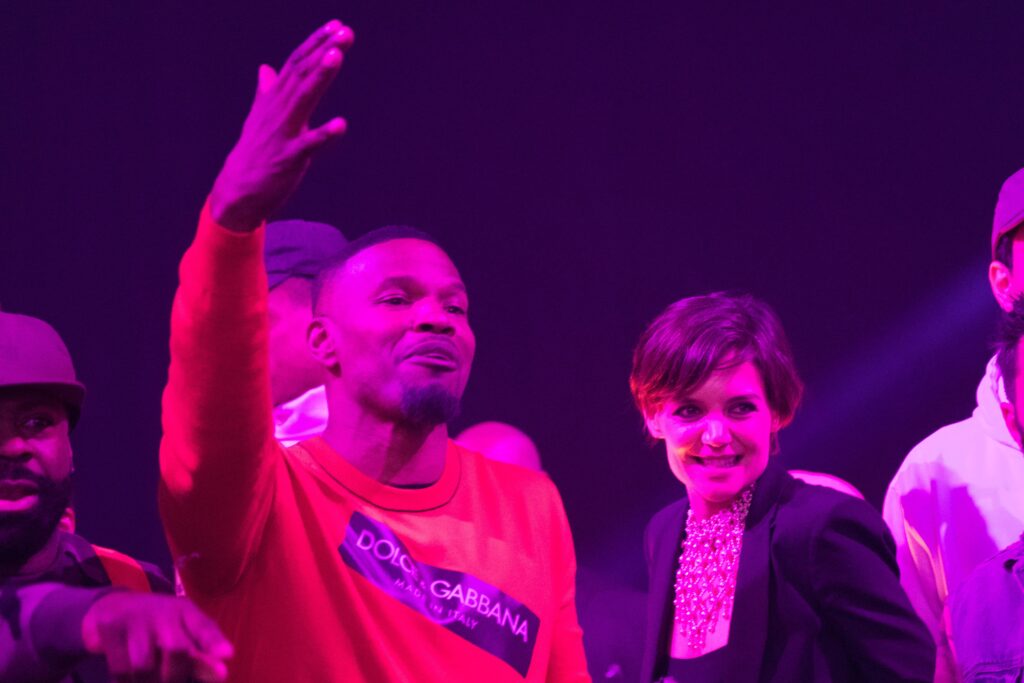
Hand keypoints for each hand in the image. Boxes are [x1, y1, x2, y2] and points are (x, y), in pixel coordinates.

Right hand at [81, 592, 233, 682]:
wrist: (113, 607)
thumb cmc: (158, 626)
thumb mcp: (182, 631)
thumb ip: (201, 653)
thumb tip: (221, 675)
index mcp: (186, 611)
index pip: (204, 626)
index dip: (215, 642)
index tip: (227, 656)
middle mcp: (163, 611)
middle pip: (176, 650)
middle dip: (176, 675)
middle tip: (173, 679)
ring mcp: (135, 619)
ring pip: (145, 666)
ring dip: (149, 682)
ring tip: (151, 678)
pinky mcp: (109, 629)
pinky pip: (121, 670)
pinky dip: (127, 682)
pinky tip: (131, 678)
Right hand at [209, 20, 354, 231]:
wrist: (237, 189)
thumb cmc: (255, 152)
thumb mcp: (261, 117)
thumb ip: (267, 91)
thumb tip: (266, 68)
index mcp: (274, 99)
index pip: (296, 63)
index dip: (316, 43)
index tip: (337, 25)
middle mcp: (278, 110)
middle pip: (302, 74)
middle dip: (324, 52)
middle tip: (345, 33)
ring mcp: (283, 132)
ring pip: (303, 99)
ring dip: (320, 77)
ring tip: (337, 57)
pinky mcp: (289, 157)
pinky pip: (308, 144)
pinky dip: (324, 134)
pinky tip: (342, 125)